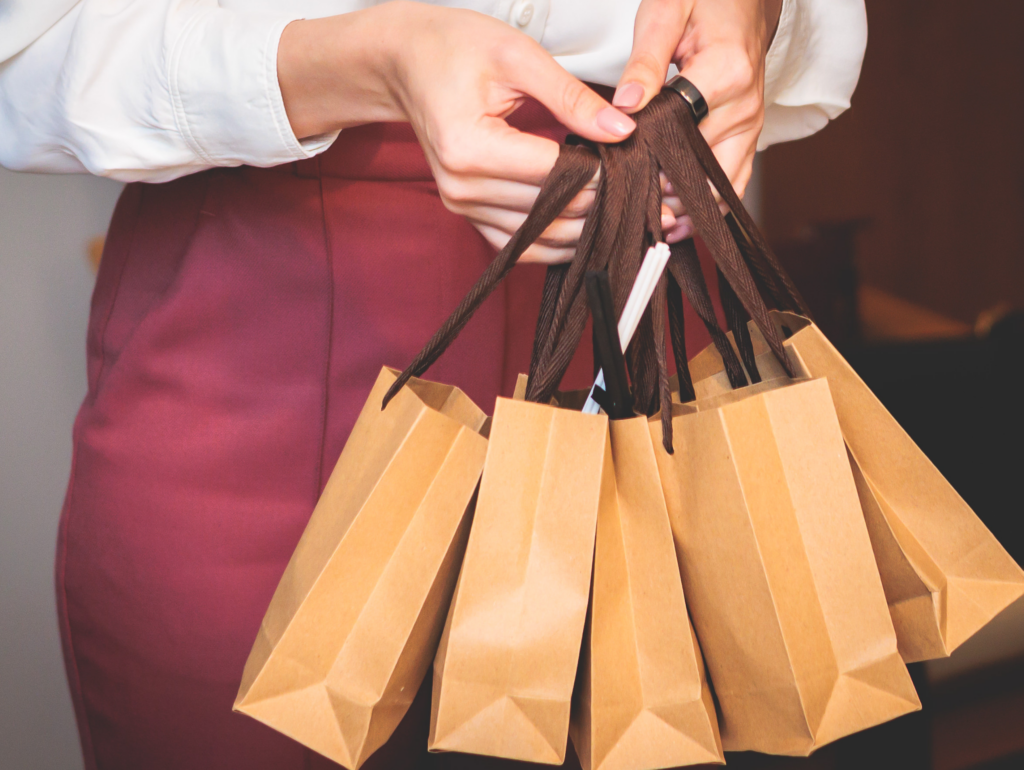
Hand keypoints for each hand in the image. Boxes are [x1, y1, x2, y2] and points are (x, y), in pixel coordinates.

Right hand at [278, 2, 666, 262]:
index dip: (606, 174)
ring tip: (630, 212)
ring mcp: (462, 206)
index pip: (556, 175)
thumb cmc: (454, 47)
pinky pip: (521, 245)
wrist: (403, 63)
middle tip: (653, 193)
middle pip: (552, 212)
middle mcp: (462, 187)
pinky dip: (558, 240)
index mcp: (470, 146)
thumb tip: (624, 131)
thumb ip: (573, 97)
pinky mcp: (467, 215)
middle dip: (606, 204)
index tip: (647, 166)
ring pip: (541, 239)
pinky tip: (590, 225)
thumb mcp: (518, 56)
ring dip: (587, 230)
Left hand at [613, 0, 782, 242]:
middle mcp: (745, 107)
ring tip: (646, 224)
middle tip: (624, 209)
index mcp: (725, 73)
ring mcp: (752, 127)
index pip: (681, 132)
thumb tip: (625, 105)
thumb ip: (643, 61)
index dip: (647, 157)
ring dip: (685, 209)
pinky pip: (732, 185)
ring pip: (720, 188)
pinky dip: (705, 207)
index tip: (617, 173)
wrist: (743, 0)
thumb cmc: (702, 0)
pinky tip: (677, 222)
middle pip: (701, 169)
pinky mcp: (750, 138)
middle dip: (662, 193)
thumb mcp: (664, 13)